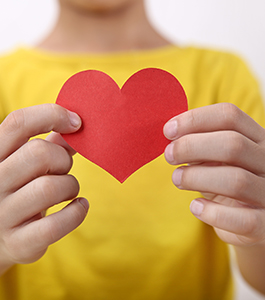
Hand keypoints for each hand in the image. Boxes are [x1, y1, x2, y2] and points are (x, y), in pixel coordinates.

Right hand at [0, 104, 88, 274]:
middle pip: (40, 154)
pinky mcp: (18, 243)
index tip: (77, 123)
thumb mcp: (22, 163)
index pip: (19, 123)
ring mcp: (1, 215)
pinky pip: (56, 225)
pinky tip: (79, 206)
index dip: (53, 116)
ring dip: (70, 186)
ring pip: (50, 188)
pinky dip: (77, 212)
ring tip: (68, 189)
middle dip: (63, 159)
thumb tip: (76, 128)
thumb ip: (47, 144)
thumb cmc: (16, 191)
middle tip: (63, 168)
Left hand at [164, 103, 264, 246]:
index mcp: (257, 139)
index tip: (168, 131)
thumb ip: (200, 147)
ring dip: (196, 178)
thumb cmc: (226, 182)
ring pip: (235, 180)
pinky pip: (243, 219)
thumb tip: (172, 138)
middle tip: (169, 155)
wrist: (252, 219)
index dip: (195, 119)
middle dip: (191, 147)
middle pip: (232, 144)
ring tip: (178, 179)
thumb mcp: (216, 160)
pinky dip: (212, 212)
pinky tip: (195, 207)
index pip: (229, 116)